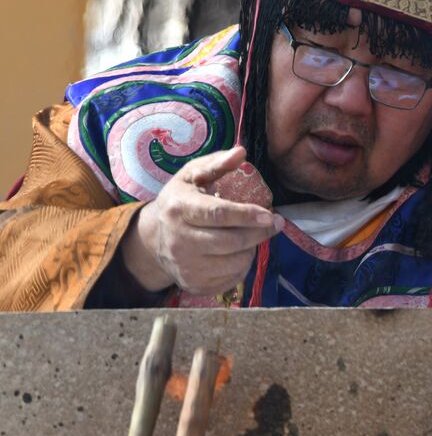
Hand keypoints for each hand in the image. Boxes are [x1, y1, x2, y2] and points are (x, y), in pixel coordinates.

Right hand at [120, 146, 283, 295]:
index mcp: (178, 209)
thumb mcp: (191, 176)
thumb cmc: (181, 201)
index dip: (247, 215)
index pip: (218, 214)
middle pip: (231, 242)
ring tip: (251, 236)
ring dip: (252, 248)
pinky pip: (232, 279)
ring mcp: (185, 266)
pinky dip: (243, 265)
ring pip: (235, 262)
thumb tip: (241, 151)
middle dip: (260, 233)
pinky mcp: (194, 284)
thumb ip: (216, 163)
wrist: (153, 238)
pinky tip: (238, 252)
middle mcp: (179, 241)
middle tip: (275, 224)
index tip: (270, 215)